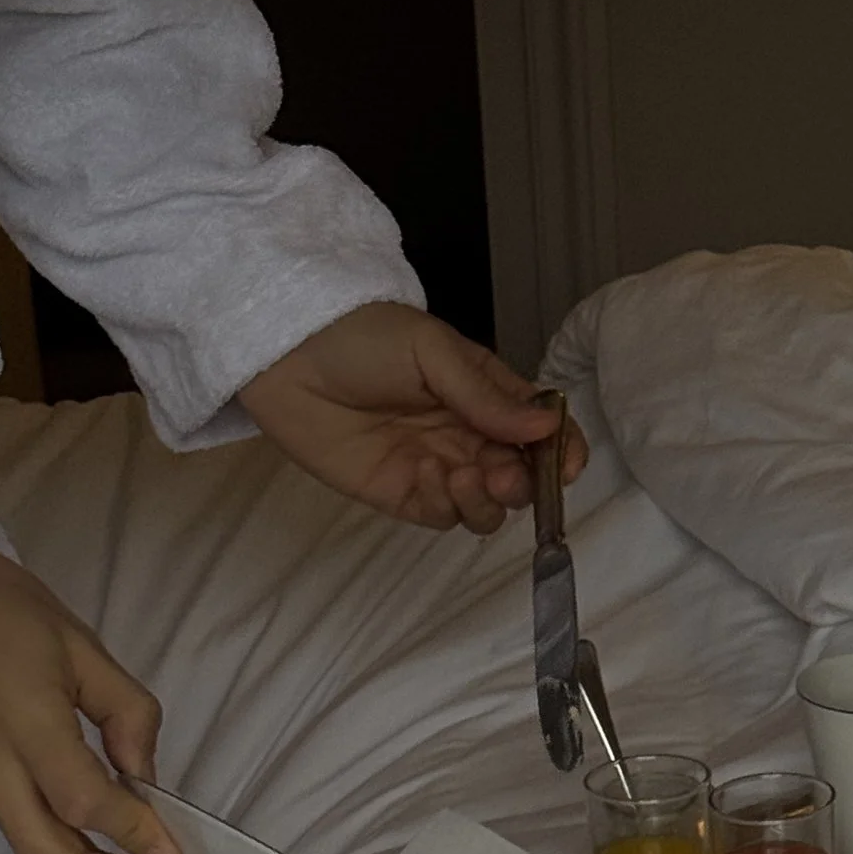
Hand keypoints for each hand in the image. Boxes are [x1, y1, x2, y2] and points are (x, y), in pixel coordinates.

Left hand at [238, 302, 587, 533]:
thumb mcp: (431, 350)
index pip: (540, 429)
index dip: (561, 450)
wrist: (288, 356)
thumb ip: (486, 395)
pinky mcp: (403, 494)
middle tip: (502, 473)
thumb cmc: (360, 337)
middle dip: (522, 482)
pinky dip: (450, 506)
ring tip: (467, 477)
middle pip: (519, 475)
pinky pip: (444, 515)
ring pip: (487, 506)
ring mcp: (437, 467)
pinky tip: (434, 479)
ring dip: (489, 501)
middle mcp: (469, 434)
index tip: (564, 463)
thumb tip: (545, 426)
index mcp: (486, 392)